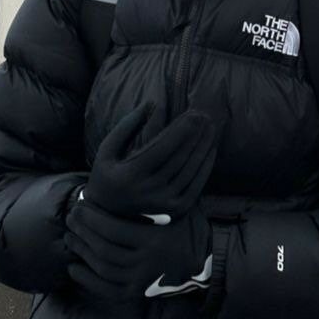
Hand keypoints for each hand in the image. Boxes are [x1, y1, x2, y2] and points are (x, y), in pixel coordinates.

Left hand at [64, 200, 212, 301]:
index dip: (92, 218)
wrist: (203, 261)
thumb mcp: (175, 208)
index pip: (113, 229)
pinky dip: (87, 281)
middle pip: (104, 248)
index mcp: (154, 240)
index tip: (80, 205)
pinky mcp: (136, 293)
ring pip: (102, 268)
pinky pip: (106, 290)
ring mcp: (140, 280)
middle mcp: (146, 263)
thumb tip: (122, 177)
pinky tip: (74, 268)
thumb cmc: (187, 228)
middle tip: (71, 218)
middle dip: (83, 232)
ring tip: (70, 238)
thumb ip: (153, 198)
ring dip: (82, 252)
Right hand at [84, 100, 223, 222]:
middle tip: (205, 116)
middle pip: (179, 158)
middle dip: (195, 135)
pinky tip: (210, 149)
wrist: (109, 215)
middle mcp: (149, 191)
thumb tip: (151, 103)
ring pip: (190, 170)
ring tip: (211, 129)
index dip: (180, 130)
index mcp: (131, 176)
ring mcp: (164, 203)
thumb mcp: (107, 150)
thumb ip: (127, 126)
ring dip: (203, 147)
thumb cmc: (108, 175)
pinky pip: (196, 185)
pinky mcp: (176, 211)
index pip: (162, 149)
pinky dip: (205, 166)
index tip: (193, 114)